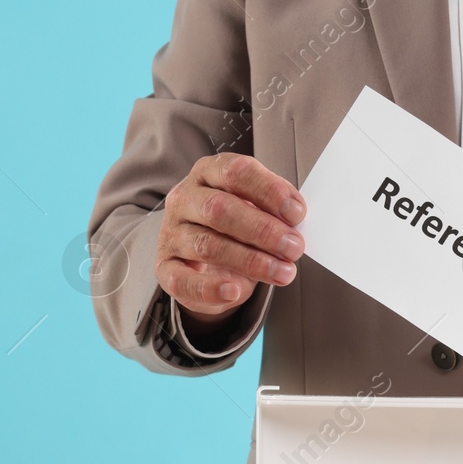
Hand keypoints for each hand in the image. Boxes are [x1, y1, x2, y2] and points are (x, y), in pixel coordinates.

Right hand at [157, 153, 305, 330]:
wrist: (205, 262)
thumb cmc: (234, 228)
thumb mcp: (254, 208)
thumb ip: (272, 209)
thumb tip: (295, 217)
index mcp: (207, 173)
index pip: (235, 172)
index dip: (268, 191)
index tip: (296, 213)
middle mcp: (184, 199)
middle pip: (220, 209)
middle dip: (263, 230)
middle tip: (294, 247)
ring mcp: (171, 234)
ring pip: (208, 245)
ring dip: (251, 261)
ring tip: (283, 272)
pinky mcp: (166, 268)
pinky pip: (183, 280)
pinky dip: (210, 288)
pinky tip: (234, 291)